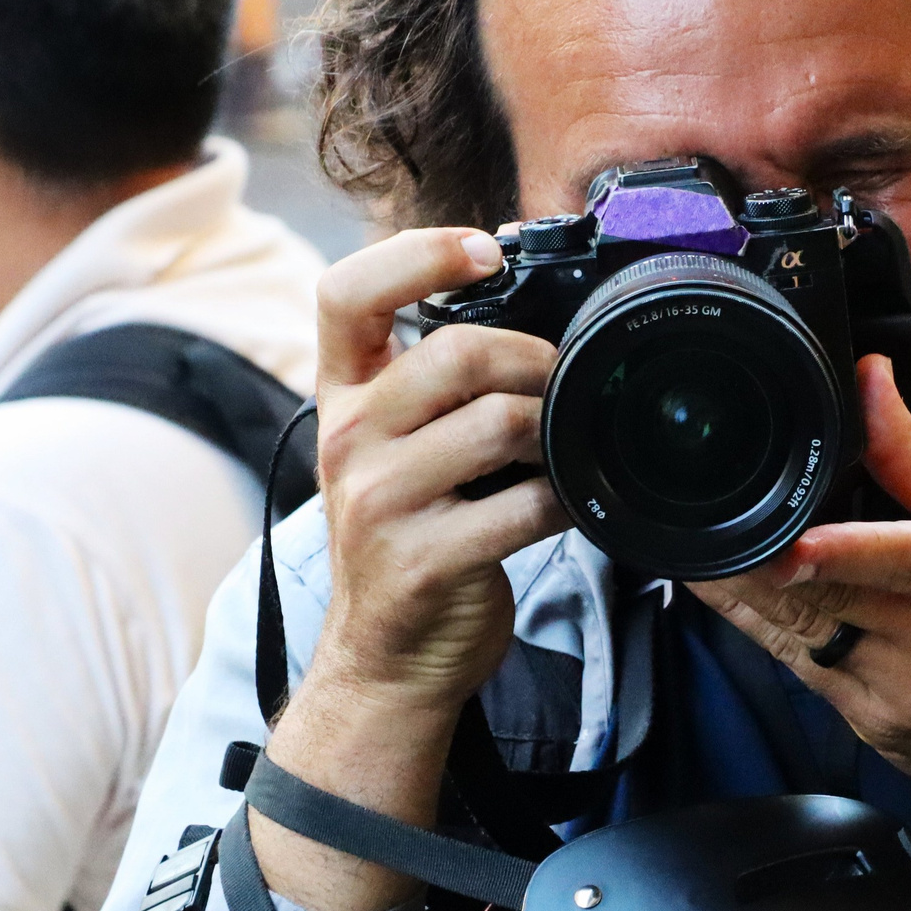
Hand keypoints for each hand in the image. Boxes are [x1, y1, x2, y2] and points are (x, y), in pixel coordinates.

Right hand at [304, 227, 568, 712]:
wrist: (386, 660)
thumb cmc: (410, 536)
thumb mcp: (392, 448)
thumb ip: (430, 382)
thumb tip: (523, 305)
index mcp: (342, 398)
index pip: (345, 292)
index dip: (418, 252)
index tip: (485, 251)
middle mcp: (347, 440)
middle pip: (458, 353)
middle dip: (535, 360)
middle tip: (562, 385)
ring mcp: (379, 503)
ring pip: (501, 424)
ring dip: (556, 432)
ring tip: (563, 451)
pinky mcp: (423, 560)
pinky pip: (526, 505)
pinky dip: (567, 501)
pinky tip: (568, 506)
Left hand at [693, 357, 910, 836]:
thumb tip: (868, 381)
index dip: (844, 553)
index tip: (790, 544)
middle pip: (832, 599)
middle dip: (758, 563)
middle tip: (703, 523)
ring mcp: (910, 699)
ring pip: (803, 640)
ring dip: (750, 597)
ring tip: (707, 557)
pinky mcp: (879, 732)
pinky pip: (808, 674)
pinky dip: (776, 633)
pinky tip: (757, 602)